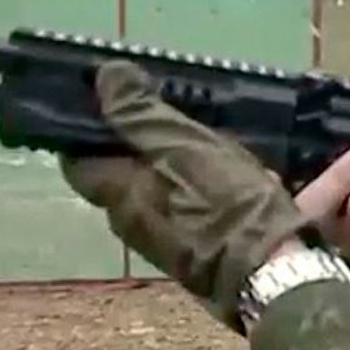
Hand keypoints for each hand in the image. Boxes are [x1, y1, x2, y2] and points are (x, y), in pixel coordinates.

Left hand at [59, 61, 306, 318]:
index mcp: (118, 195)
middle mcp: (129, 222)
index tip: (108, 100)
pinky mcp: (191, 251)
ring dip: (163, 164)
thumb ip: (140, 115)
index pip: (76, 159)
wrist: (273, 274)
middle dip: (130, 144)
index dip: (85, 128)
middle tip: (160, 112)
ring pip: (148, 191)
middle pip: (113, 175)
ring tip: (195, 138)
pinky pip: (175, 208)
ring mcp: (160, 241)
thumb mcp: (185, 148)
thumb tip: (104, 75)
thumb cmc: (227, 207)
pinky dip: (186, 186)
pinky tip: (218, 175)